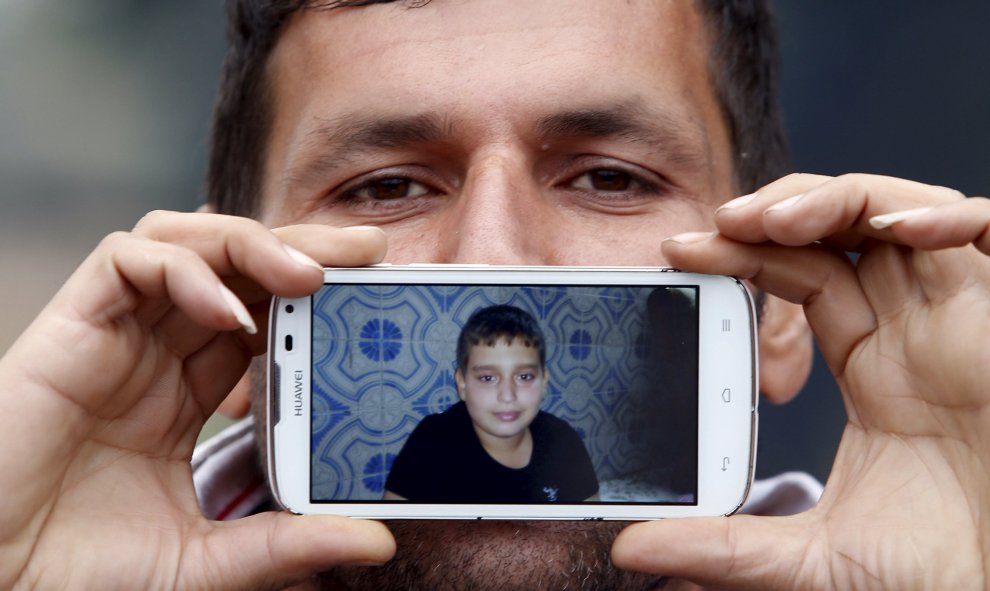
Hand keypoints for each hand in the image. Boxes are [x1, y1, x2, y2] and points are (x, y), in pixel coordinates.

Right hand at [0, 212, 395, 589]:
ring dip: (253, 245)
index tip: (375, 300)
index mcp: (189, 393)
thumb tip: (378, 543)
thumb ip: (287, 545)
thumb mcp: (207, 559)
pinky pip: (129, 262)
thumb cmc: (81, 571)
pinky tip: (230, 311)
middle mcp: (157, 353)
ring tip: (311, 273)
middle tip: (369, 253)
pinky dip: (185, 269)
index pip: (265, 320)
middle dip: (304, 250)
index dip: (317, 302)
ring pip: (188, 243)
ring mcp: (116, 336)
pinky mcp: (71, 326)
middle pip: (238, 268)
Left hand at [613, 174, 989, 588]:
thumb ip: (725, 547)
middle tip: (717, 221)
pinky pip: (988, 235)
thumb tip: (632, 546)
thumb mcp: (814, 558)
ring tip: (772, 221)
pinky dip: (947, 218)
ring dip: (836, 200)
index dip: (744, 253)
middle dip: (778, 210)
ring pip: (900, 214)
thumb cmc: (938, 575)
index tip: (678, 250)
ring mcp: (962, 319)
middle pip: (843, 230)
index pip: (800, 275)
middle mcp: (914, 329)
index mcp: (873, 366)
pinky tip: (896, 231)